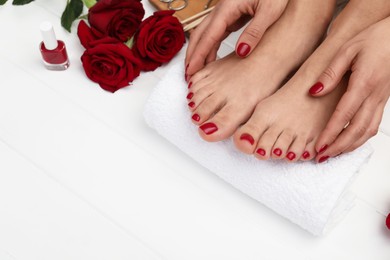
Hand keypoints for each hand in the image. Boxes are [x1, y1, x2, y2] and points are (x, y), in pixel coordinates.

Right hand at [185, 0, 287, 76]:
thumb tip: (241, 52)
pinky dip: (209, 48)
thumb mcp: (270, 11)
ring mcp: (224, 14)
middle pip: (199, 35)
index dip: (198, 55)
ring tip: (196, 71)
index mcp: (227, 8)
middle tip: (188, 75)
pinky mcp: (230, 18)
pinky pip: (214, 35)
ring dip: (199, 53)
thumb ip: (255, 32)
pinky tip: (209, 60)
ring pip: (205, 35)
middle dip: (192, 55)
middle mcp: (221, 10)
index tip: (192, 70)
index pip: (208, 36)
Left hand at [309, 17, 389, 161]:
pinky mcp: (383, 100)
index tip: (319, 146)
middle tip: (322, 156)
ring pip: (368, 130)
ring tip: (332, 154)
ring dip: (350, 146)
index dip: (331, 133)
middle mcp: (375, 95)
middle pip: (357, 129)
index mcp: (363, 83)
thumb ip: (330, 73)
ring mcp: (381, 99)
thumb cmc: (374, 39)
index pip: (345, 115)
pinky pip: (374, 125)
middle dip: (339, 146)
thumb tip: (314, 92)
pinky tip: (349, 142)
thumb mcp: (347, 49)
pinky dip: (361, 138)